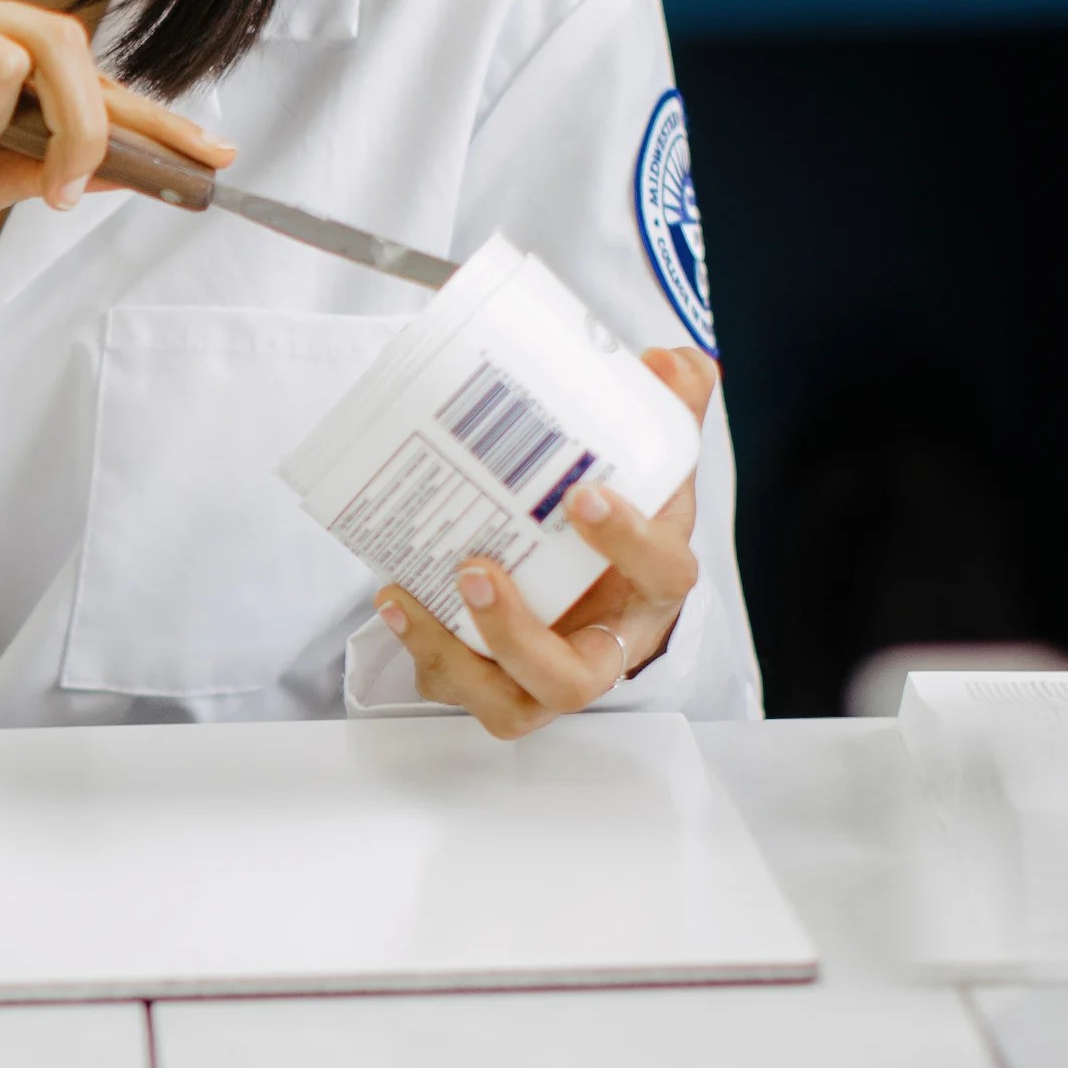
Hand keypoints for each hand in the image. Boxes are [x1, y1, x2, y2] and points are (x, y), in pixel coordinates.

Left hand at [372, 346, 720, 738]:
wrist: (609, 591)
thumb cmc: (626, 532)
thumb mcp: (654, 470)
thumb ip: (668, 412)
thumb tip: (673, 363)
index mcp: (653, 585)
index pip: (662, 574)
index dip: (629, 542)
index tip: (584, 495)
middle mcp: (602, 647)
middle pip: (576, 679)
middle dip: (519, 634)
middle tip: (477, 569)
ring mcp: (546, 675)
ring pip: (510, 704)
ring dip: (455, 655)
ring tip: (405, 595)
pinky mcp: (495, 681)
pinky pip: (458, 688)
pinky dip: (422, 652)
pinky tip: (394, 597)